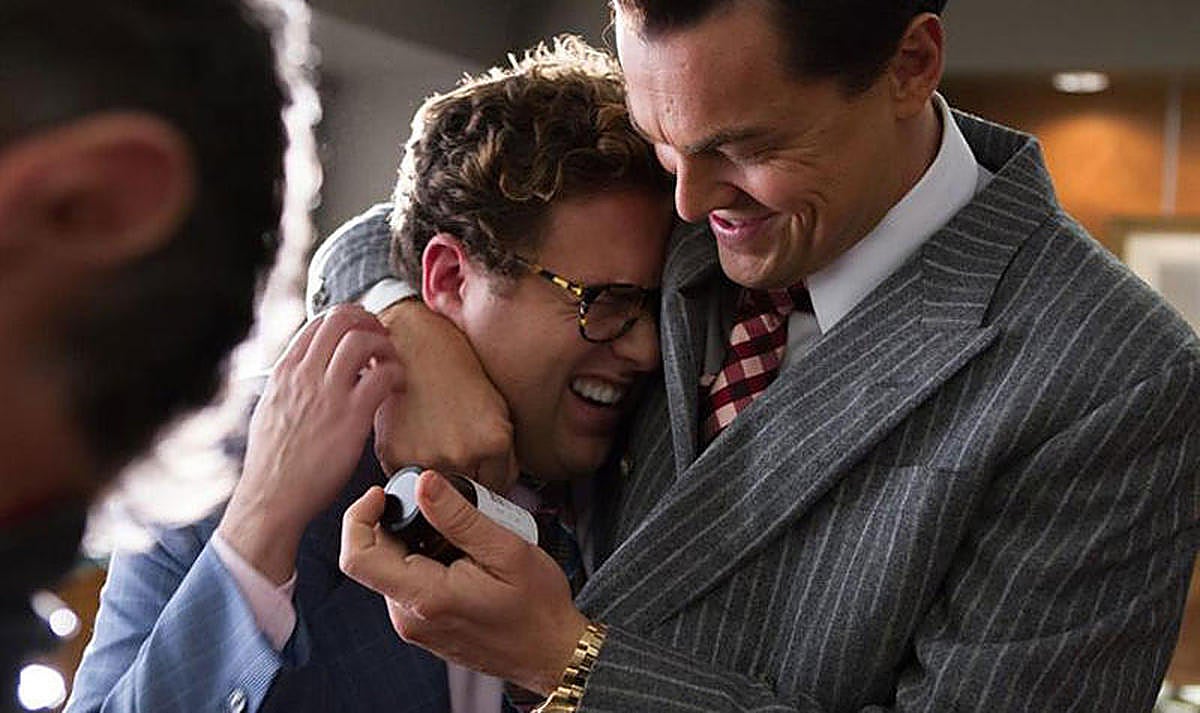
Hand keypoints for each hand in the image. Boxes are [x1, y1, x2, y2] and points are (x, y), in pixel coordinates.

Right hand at [217, 304, 400, 583]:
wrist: (272, 497)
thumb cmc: (273, 461)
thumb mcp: (271, 408)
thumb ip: (290, 384)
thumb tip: (306, 370)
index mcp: (285, 371)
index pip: (320, 321)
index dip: (349, 319)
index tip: (363, 330)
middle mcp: (304, 375)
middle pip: (342, 319)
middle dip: (369, 321)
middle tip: (382, 339)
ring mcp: (327, 394)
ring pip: (362, 340)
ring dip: (384, 344)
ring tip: (391, 361)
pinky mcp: (350, 417)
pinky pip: (381, 376)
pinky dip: (396, 373)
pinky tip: (398, 385)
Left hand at [339, 471, 588, 693]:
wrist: (552, 653)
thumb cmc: (537, 606)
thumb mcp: (506, 550)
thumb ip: (460, 517)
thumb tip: (424, 483)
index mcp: (426, 597)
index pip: (358, 557)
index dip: (358, 517)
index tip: (381, 494)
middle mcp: (410, 618)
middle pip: (374, 559)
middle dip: (396, 525)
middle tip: (438, 508)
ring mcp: (415, 627)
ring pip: (391, 571)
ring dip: (412, 544)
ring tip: (458, 536)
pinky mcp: (423, 629)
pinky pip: (407, 585)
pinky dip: (423, 563)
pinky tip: (459, 558)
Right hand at [373, 300, 517, 493]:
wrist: (410, 342)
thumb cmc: (453, 364)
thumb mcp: (495, 403)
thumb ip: (500, 447)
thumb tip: (498, 481)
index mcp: (493, 441)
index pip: (501, 485)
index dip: (493, 477)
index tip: (486, 472)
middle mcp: (461, 454)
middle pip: (471, 492)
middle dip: (469, 478)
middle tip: (460, 453)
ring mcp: (426, 458)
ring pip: (438, 490)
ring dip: (440, 475)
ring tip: (437, 440)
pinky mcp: (394, 456)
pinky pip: (408, 478)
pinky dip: (412, 465)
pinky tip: (415, 438)